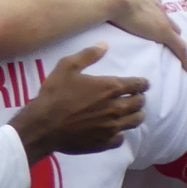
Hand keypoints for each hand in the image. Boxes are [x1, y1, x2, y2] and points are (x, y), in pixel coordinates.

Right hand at [10, 44, 148, 163]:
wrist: (43, 125)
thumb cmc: (55, 94)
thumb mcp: (67, 66)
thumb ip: (88, 55)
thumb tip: (104, 45)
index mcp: (110, 87)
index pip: (137, 85)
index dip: (143, 83)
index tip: (143, 84)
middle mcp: (116, 108)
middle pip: (139, 103)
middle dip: (140, 99)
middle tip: (136, 98)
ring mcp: (111, 127)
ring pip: (135, 121)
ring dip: (136, 115)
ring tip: (132, 113)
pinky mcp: (104, 142)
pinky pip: (120, 139)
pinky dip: (120, 134)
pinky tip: (115, 131)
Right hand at [103, 0, 186, 72]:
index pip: (148, 1)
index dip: (150, 9)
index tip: (149, 15)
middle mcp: (151, 1)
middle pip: (162, 14)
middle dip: (165, 21)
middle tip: (164, 30)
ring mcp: (158, 17)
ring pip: (172, 29)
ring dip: (174, 36)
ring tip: (176, 46)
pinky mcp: (163, 32)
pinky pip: (178, 47)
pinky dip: (184, 58)